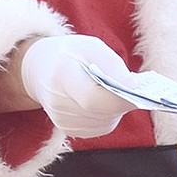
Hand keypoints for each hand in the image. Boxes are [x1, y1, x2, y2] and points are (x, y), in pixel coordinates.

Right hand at [20, 34, 134, 138]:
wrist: (41, 72)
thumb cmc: (71, 55)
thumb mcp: (90, 46)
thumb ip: (112, 63)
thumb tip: (133, 86)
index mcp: (61, 75)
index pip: (93, 98)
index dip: (118, 96)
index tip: (135, 86)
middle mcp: (58, 103)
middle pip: (102, 111)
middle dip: (122, 100)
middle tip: (131, 87)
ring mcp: (62, 120)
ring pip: (106, 120)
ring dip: (116, 108)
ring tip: (111, 90)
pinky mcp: (69, 130)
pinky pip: (101, 126)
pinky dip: (108, 114)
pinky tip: (102, 100)